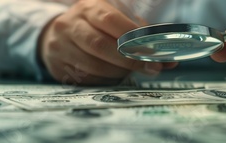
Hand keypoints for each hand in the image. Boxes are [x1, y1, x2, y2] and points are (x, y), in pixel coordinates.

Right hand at [38, 0, 176, 84]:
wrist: (55, 35)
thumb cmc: (95, 27)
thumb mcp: (113, 20)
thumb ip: (140, 35)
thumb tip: (169, 60)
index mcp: (88, 8)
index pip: (110, 20)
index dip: (132, 37)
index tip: (152, 51)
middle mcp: (70, 25)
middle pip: (100, 44)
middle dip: (129, 59)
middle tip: (151, 68)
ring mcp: (60, 46)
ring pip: (93, 65)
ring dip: (118, 72)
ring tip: (132, 72)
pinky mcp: (57, 67)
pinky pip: (86, 79)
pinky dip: (105, 80)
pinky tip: (113, 76)